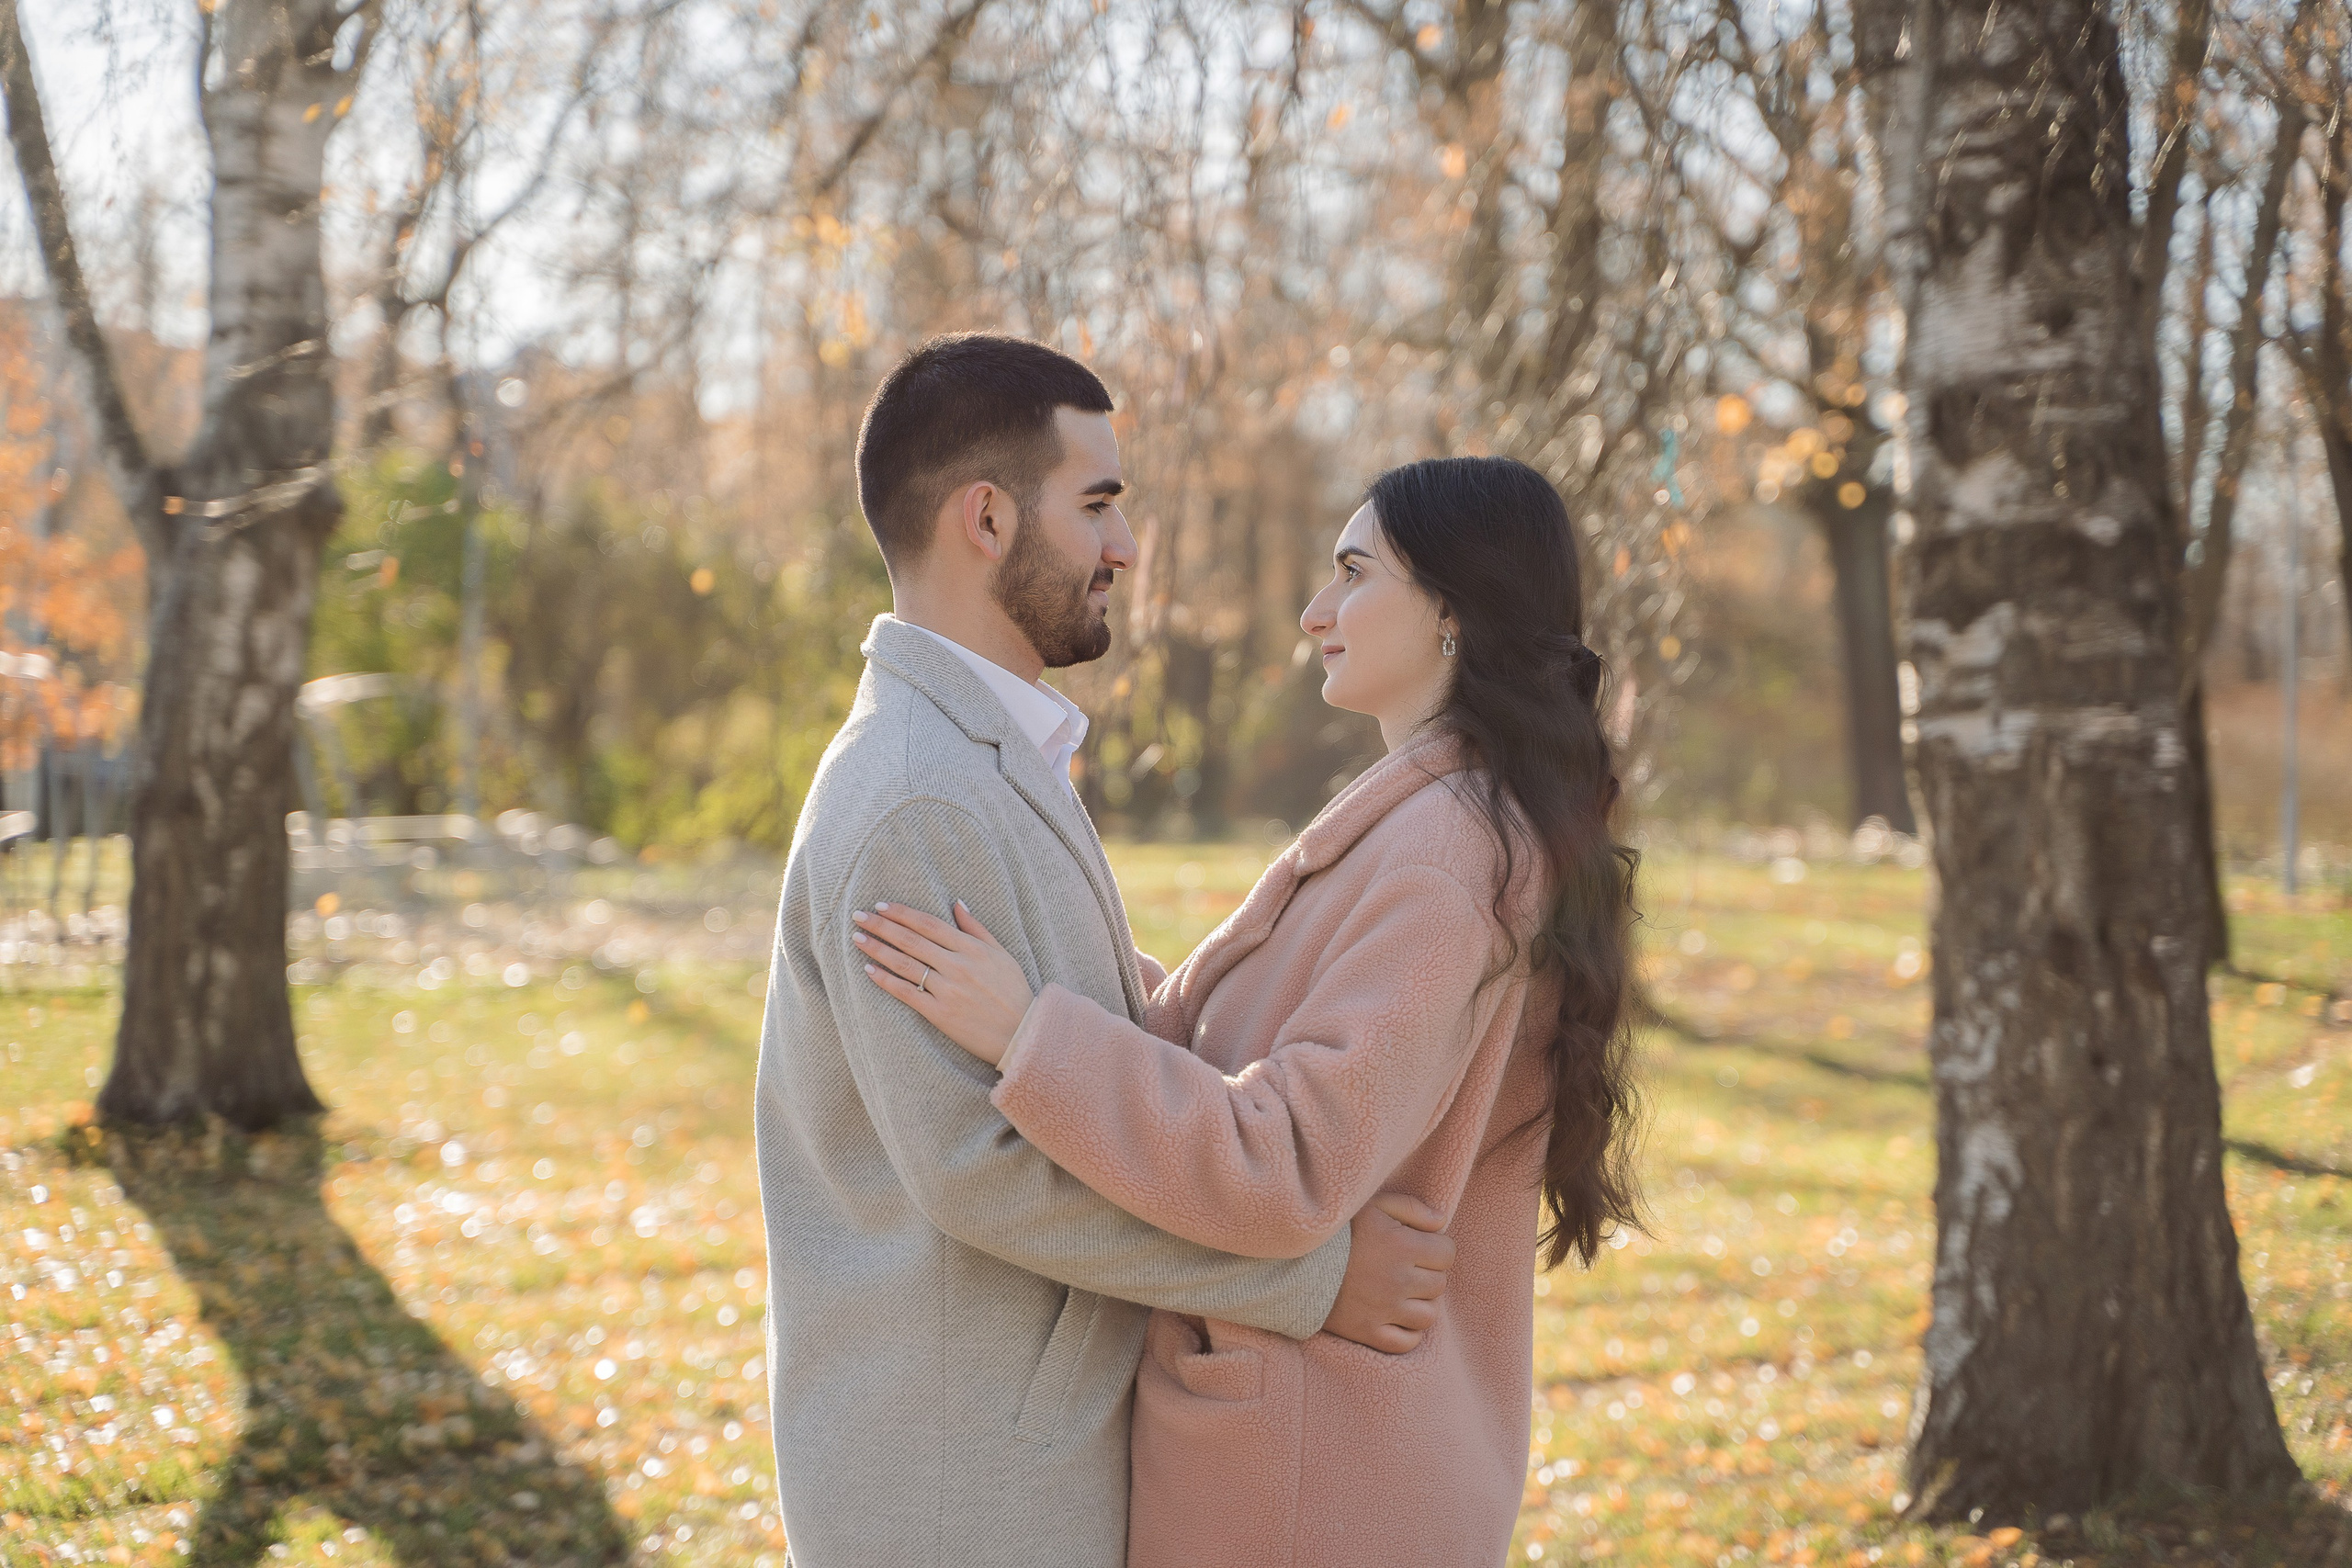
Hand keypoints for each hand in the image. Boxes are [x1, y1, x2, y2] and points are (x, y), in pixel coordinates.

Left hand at [853, 901, 1033, 1066]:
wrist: (1023, 1033)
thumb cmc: (1014, 992)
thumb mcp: (1001, 954)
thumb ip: (976, 928)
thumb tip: (957, 903)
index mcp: (972, 949)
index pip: (929, 924)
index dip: (903, 913)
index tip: (882, 905)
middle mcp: (958, 966)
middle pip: (911, 940)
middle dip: (882, 925)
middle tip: (859, 915)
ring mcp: (948, 990)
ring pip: (905, 964)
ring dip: (878, 949)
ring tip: (858, 938)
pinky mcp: (940, 1014)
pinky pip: (907, 993)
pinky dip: (886, 981)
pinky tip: (870, 970)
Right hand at [1321, 1193, 1455, 1354]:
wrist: (1294, 1262)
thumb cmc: (1337, 1231)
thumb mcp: (1373, 1206)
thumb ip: (1411, 1208)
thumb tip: (1442, 1220)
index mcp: (1403, 1246)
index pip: (1447, 1253)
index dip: (1437, 1248)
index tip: (1420, 1246)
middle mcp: (1399, 1281)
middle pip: (1439, 1284)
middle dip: (1428, 1274)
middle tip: (1406, 1268)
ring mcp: (1384, 1310)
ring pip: (1428, 1316)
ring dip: (1420, 1304)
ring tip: (1402, 1292)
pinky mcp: (1368, 1332)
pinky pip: (1407, 1342)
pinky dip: (1408, 1332)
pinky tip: (1395, 1316)